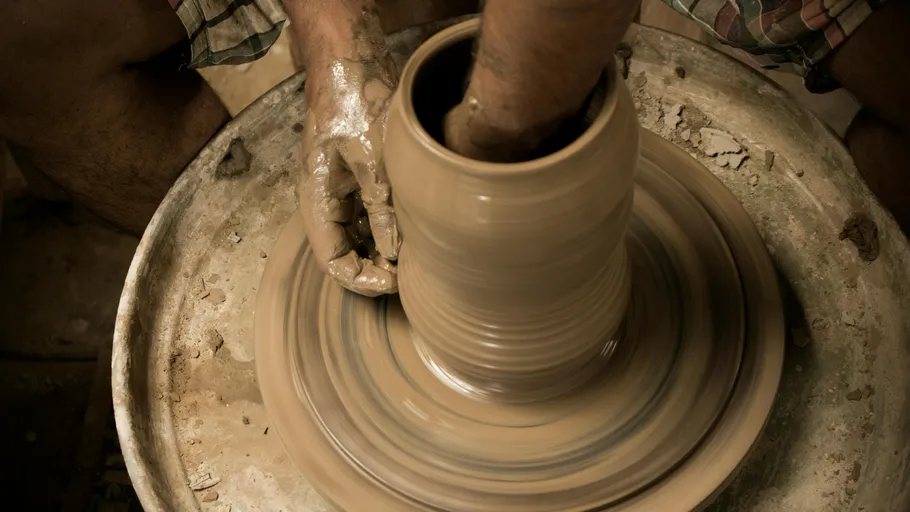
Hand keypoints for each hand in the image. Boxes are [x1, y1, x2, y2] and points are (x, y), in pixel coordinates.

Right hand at [296, 59, 399, 296]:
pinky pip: (368, 217)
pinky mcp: (356, 180)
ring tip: (415, 256)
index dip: (363, 280)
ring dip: (383, 253)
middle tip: (411, 274)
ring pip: (358, 239)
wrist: (350, 62)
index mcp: (316, 200)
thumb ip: (382, 208)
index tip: (396, 283)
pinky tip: (412, 232)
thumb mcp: (373, 159)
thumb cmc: (354, 104)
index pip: (332, 261)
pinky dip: (388, 230)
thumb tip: (395, 253)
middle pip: (344, 255)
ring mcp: (339, 191)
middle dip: (375, 271)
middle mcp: (324, 201)